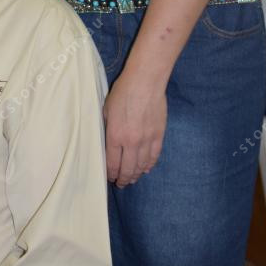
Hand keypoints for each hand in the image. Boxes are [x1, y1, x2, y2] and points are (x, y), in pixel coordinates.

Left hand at [103, 71, 166, 187]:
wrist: (145, 82)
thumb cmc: (122, 92)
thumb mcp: (106, 109)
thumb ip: (107, 128)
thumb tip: (108, 141)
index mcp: (115, 136)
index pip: (112, 163)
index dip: (111, 173)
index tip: (110, 177)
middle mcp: (131, 142)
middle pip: (127, 168)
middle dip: (123, 178)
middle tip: (121, 184)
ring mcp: (147, 140)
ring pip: (141, 165)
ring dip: (136, 174)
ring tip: (132, 179)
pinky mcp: (159, 135)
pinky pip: (154, 156)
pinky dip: (149, 165)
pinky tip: (145, 169)